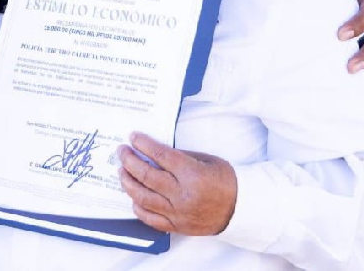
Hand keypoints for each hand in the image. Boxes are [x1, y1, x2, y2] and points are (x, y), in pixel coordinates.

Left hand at [116, 133, 236, 235]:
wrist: (241, 209)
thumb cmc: (225, 180)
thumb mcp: (206, 160)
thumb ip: (179, 156)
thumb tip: (153, 151)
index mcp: (192, 174)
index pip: (160, 155)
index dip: (143, 144)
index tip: (133, 137)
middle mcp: (183, 195)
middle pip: (146, 176)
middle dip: (129, 160)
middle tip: (122, 151)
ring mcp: (178, 213)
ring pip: (143, 197)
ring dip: (128, 182)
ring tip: (122, 171)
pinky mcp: (177, 226)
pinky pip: (150, 218)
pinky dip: (138, 207)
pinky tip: (133, 197)